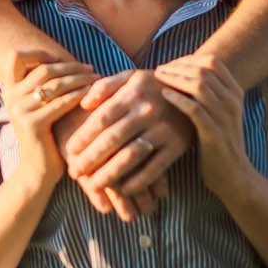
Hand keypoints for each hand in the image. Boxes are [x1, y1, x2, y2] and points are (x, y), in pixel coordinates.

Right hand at [5, 49, 95, 190]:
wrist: (37, 172)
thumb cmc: (45, 137)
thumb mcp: (39, 108)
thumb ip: (44, 86)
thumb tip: (68, 61)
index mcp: (9, 90)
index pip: (16, 56)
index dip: (40, 52)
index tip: (64, 60)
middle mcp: (11, 98)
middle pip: (43, 68)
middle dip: (70, 66)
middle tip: (90, 68)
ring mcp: (20, 110)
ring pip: (54, 83)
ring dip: (79, 78)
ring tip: (96, 78)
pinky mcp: (32, 124)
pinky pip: (61, 102)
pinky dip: (79, 95)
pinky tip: (92, 94)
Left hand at [63, 70, 191, 220]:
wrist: (197, 92)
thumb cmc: (156, 86)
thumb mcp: (133, 77)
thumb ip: (106, 86)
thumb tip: (83, 104)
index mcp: (133, 92)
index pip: (102, 118)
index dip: (83, 136)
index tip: (69, 151)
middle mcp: (148, 111)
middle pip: (113, 139)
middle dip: (90, 159)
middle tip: (75, 173)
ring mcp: (164, 129)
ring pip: (131, 157)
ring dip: (109, 174)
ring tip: (93, 186)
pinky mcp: (177, 146)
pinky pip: (154, 168)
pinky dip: (137, 182)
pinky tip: (122, 190)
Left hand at [153, 53, 253, 201]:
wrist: (233, 176)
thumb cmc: (217, 144)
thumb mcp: (218, 114)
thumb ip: (208, 94)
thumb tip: (183, 74)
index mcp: (235, 93)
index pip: (213, 62)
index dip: (189, 59)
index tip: (170, 64)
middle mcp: (233, 101)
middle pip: (204, 70)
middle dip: (178, 66)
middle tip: (159, 69)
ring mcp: (225, 116)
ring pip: (200, 85)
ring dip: (175, 78)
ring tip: (158, 78)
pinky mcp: (214, 133)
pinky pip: (194, 108)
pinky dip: (177, 98)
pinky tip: (163, 95)